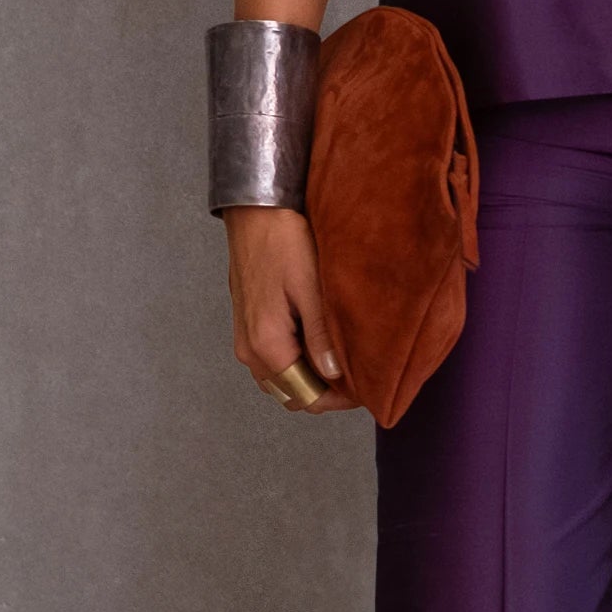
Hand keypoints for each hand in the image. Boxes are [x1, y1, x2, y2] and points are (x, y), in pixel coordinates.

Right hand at [224, 205, 357, 410]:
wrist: (254, 212)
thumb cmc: (282, 241)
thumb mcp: (311, 286)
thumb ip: (321, 335)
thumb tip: (336, 374)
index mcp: (267, 344)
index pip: (305, 396)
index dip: (338, 399)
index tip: (366, 385)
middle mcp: (250, 351)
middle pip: (292, 394)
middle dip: (326, 391)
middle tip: (359, 373)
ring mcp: (245, 340)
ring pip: (281, 380)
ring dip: (310, 377)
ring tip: (342, 358)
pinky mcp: (247, 327)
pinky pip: (272, 362)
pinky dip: (296, 362)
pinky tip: (319, 342)